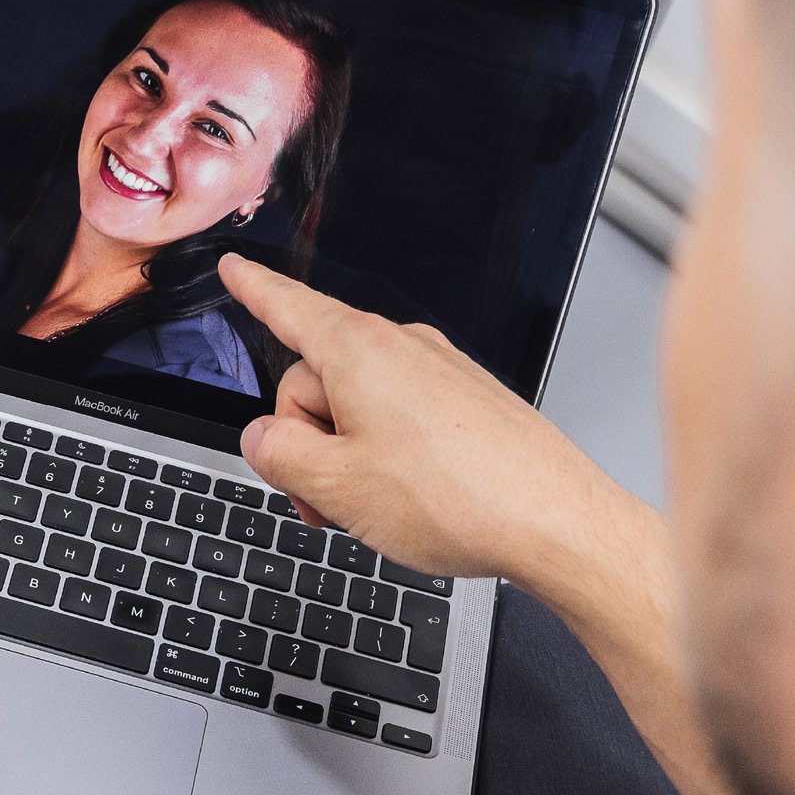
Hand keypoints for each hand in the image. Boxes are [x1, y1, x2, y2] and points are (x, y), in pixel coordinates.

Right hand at [219, 253, 638, 586]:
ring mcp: (442, 373)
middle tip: (323, 499)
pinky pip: (404, 416)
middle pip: (317, 379)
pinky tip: (413, 498)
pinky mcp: (470, 402)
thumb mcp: (334, 485)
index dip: (253, 288)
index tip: (234, 267)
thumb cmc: (460, 500)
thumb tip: (263, 438)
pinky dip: (389, 455)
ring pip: (361, 403)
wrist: (559, 526)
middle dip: (305, 439)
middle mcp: (404, 349)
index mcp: (360, 352)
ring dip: (348, 454)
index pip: (288, 307)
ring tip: (376, 507)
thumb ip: (275, 453)